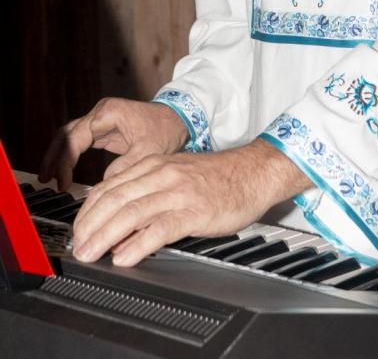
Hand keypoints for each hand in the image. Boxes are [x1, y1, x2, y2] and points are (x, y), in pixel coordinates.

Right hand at [39, 98, 188, 190]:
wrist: (181, 119)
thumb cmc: (167, 130)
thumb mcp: (148, 151)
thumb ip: (125, 168)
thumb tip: (103, 186)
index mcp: (108, 113)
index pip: (76, 137)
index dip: (66, 160)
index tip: (63, 182)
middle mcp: (101, 114)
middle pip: (67, 133)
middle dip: (54, 156)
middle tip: (46, 180)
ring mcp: (102, 121)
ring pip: (70, 136)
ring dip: (59, 156)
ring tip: (50, 179)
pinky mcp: (105, 130)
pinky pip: (80, 142)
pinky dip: (70, 156)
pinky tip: (65, 174)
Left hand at [71, 139, 310, 266]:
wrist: (254, 171)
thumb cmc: (218, 177)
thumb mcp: (178, 176)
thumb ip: (149, 195)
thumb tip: (121, 229)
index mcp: (155, 165)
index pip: (110, 185)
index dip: (88, 209)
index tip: (78, 229)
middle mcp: (162, 175)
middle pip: (114, 198)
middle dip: (89, 225)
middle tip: (77, 246)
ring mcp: (178, 192)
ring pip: (131, 212)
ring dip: (105, 236)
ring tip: (90, 253)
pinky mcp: (195, 211)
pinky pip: (160, 228)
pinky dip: (138, 244)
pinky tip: (125, 257)